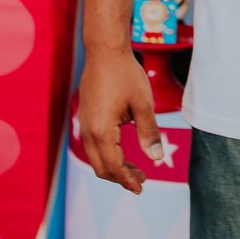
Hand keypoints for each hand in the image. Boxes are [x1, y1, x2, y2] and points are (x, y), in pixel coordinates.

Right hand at [78, 46, 162, 193]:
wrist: (104, 51)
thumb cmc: (125, 74)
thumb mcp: (143, 103)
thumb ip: (149, 132)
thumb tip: (156, 158)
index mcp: (102, 131)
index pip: (113, 167)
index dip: (127, 180)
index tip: (142, 187)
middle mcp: (88, 131)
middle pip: (101, 168)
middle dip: (121, 178)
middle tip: (142, 180)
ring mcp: (84, 124)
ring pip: (96, 158)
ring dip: (114, 167)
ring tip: (136, 168)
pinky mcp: (85, 118)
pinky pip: (93, 145)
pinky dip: (107, 154)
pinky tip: (123, 151)